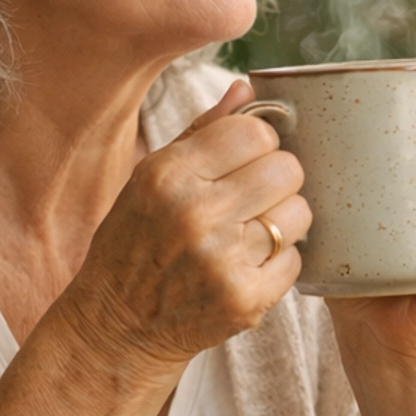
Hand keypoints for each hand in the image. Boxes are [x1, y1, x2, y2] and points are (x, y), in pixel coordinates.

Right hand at [61, 80, 308, 381]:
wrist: (116, 328)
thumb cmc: (134, 244)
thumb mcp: (149, 178)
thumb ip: (202, 131)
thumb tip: (248, 87)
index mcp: (168, 174)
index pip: (255, 132)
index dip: (259, 144)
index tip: (246, 160)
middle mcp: (195, 214)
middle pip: (286, 169)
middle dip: (277, 180)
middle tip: (253, 198)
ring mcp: (222, 260)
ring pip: (299, 213)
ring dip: (283, 221)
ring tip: (250, 232)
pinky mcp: (245, 300)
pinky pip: (297, 261)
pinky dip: (279, 263)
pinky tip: (247, 266)